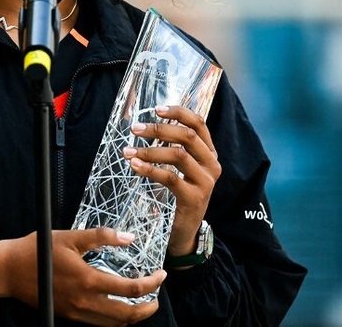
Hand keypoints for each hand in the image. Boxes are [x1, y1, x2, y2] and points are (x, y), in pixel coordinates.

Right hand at [0, 227, 166, 325]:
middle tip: (156, 297)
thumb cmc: (38, 250)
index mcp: (88, 281)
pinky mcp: (68, 315)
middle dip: (146, 309)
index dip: (151, 284)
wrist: (8, 270)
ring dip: (131, 317)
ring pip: (113, 325)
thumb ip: (102, 237)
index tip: (160, 275)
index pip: (130, 289)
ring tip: (140, 303)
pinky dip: (113, 319)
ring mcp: (76, 313)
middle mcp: (84, 302)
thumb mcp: (70, 236)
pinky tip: (115, 306)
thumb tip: (129, 238)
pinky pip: (98, 323)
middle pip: (126, 316)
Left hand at [124, 104, 220, 257]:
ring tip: (129, 150)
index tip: (156, 109)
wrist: (185, 231)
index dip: (178, 112)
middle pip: (187, 136)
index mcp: (209, 153)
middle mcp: (212, 164)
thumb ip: (173, 147)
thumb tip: (148, 124)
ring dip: (150, 150)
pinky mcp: (195, 198)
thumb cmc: (178, 194)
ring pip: (178, 155)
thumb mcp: (180, 168)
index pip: (199, 124)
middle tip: (136, 129)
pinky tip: (135, 165)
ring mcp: (206, 182)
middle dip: (158, 129)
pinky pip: (170, 178)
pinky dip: (150, 169)